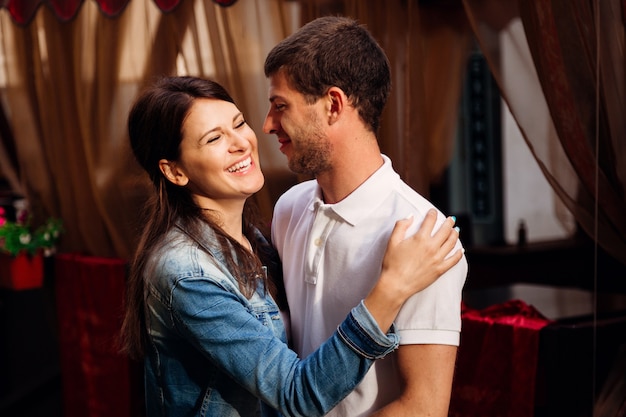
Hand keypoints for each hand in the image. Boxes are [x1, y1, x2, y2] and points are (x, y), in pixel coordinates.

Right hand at [364, 209, 461, 331]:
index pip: (430, 221)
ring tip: (456, 230)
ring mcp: (437, 259)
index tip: (433, 212)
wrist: (396, 284)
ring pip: (451, 243)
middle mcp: (431, 247)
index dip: (432, 214)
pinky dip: (459, 254)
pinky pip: (454, 260)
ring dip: (455, 235)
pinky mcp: (440, 270)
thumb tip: (410, 216)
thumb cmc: (392, 264)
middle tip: (451, 219)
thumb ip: (401, 226)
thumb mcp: (392, 242)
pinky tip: (461, 250)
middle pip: (445, 230)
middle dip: (449, 222)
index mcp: (420, 238)